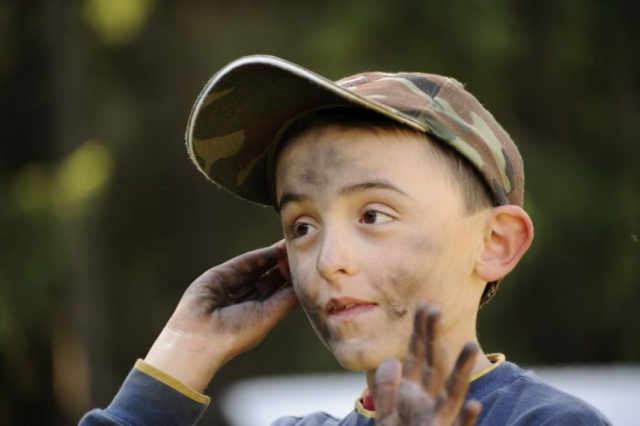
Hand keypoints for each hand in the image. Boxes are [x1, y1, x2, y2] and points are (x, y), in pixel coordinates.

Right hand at [145, 241, 298, 390]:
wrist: (201, 334)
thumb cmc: (237, 332)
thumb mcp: (268, 315)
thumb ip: (287, 299)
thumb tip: (307, 287)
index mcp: (261, 312)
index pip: (282, 291)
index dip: (296, 279)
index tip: (311, 268)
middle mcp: (249, 298)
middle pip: (273, 277)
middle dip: (288, 265)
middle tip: (306, 252)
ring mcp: (235, 285)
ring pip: (261, 267)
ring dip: (278, 257)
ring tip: (295, 246)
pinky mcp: (222, 274)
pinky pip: (246, 262)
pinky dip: (262, 255)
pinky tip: (277, 250)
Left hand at [373, 303, 481, 425]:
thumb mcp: (386, 415)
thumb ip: (387, 388)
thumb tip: (392, 360)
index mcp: (413, 393)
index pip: (417, 355)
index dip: (420, 331)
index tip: (424, 305)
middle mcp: (428, 402)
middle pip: (433, 365)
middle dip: (434, 338)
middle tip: (437, 309)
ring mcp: (438, 420)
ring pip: (453, 393)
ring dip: (462, 370)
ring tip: (471, 346)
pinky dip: (466, 419)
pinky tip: (475, 405)